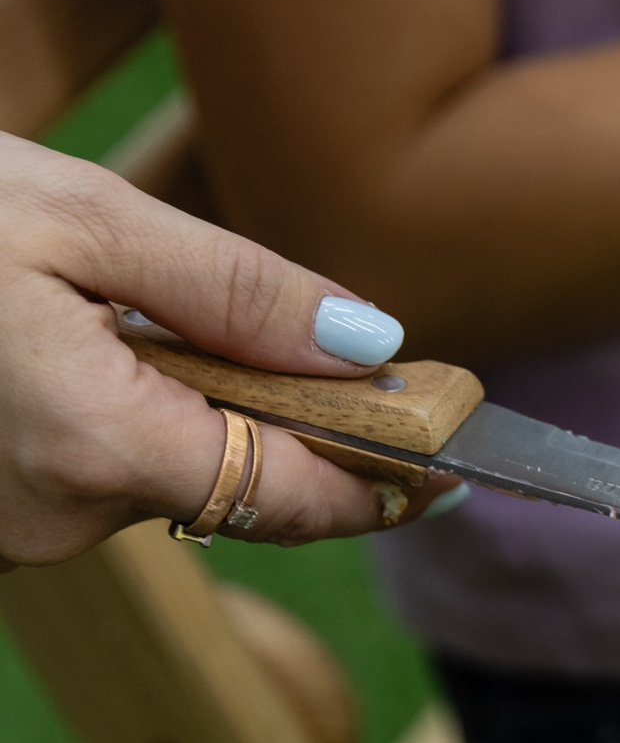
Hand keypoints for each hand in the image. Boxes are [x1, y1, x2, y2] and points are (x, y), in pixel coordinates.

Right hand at [0, 136, 438, 569]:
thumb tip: (369, 346)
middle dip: (290, 421)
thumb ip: (236, 291)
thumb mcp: (87, 218)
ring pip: (171, 475)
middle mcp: (58, 517)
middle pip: (239, 485)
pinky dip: (132, 414)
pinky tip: (93, 341)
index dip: (383, 484)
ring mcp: (18, 523)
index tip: (453, 462)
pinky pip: (106, 467)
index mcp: (96, 448)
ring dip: (198, 408)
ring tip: (148, 312)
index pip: (292, 499)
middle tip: (345, 352)